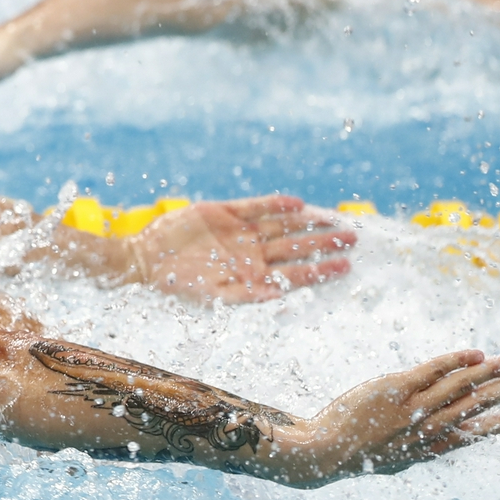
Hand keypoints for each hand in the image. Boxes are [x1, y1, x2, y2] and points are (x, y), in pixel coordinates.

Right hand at [131, 196, 353, 301]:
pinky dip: (275, 204)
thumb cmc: (177, 286)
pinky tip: (297, 203)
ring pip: (283, 225)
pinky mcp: (226, 212)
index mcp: (252, 276)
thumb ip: (246, 295)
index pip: (294, 273)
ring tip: (334, 219)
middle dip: (323, 243)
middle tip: (353, 239)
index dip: (320, 269)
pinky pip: (257, 206)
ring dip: (308, 222)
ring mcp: (241, 232)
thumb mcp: (213, 296)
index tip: (346, 266)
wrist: (146, 260)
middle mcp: (251, 253)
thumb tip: (277, 296)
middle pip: (295, 246)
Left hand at [282, 350, 499, 482]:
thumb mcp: (396, 459)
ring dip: (493, 373)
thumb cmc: (357, 454)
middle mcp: (428, 430)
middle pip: (478, 406)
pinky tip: (477, 354)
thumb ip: (421, 447)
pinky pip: (433, 371)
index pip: (478, 432)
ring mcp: (414, 409)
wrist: (323, 452)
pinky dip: (456, 362)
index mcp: (431, 449)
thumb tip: (441, 439)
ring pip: (462, 387)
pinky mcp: (396, 389)